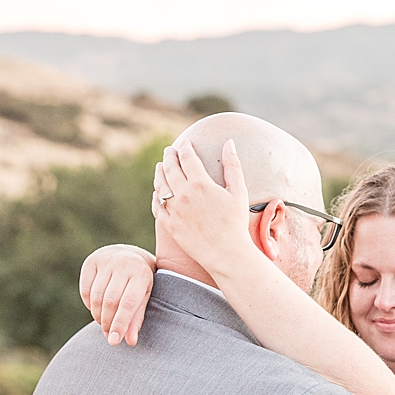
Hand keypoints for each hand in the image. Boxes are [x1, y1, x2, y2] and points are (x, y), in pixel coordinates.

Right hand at [79, 244, 155, 344]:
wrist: (129, 255)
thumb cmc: (139, 282)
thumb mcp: (144, 297)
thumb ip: (136, 319)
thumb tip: (130, 342)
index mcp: (141, 274)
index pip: (128, 303)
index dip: (120, 324)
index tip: (114, 341)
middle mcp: (123, 264)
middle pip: (110, 301)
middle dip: (107, 322)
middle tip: (108, 335)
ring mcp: (106, 261)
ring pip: (96, 297)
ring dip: (97, 315)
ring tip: (103, 323)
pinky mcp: (91, 262)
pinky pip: (85, 290)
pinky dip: (89, 305)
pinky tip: (96, 309)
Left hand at [152, 138, 254, 274]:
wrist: (226, 253)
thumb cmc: (236, 222)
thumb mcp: (238, 191)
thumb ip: (233, 166)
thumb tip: (229, 143)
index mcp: (200, 184)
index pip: (187, 158)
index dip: (185, 147)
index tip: (184, 142)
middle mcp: (183, 195)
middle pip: (170, 169)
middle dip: (169, 156)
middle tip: (169, 150)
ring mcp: (174, 210)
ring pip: (160, 186)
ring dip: (159, 173)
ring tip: (160, 166)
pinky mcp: (169, 225)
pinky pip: (157, 207)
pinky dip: (156, 197)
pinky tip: (157, 193)